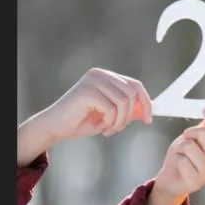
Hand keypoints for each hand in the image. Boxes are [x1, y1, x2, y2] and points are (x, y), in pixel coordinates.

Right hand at [18, 68, 152, 165]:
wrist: (55, 127)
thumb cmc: (82, 121)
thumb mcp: (111, 115)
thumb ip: (128, 109)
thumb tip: (149, 109)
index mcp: (107, 76)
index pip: (135, 85)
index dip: (146, 103)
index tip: (149, 120)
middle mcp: (100, 74)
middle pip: (132, 92)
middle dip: (131, 115)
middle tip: (119, 128)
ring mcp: (93, 81)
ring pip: (124, 102)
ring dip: (120, 121)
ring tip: (109, 129)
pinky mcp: (87, 91)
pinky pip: (111, 109)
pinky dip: (110, 122)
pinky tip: (100, 128)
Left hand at [149, 109, 204, 204]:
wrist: (170, 181)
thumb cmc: (182, 157)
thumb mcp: (192, 139)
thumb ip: (203, 128)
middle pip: (204, 132)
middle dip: (189, 132)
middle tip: (185, 141)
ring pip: (189, 146)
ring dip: (179, 148)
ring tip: (181, 157)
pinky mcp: (196, 181)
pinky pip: (182, 160)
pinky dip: (176, 160)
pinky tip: (179, 167)